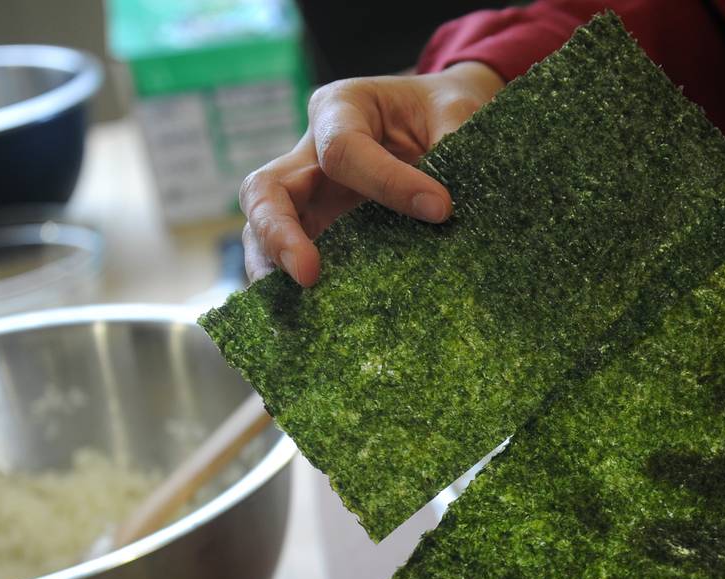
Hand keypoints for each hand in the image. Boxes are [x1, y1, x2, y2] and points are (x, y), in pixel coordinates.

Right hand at [239, 62, 504, 285]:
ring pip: (265, 232)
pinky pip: (296, 265)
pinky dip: (299, 294)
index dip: (386, 181)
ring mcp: (311, 200)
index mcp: (342, 109)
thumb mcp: (459, 110)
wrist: (444, 123)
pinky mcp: (324, 235)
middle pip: (266, 191)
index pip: (342, 148)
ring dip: (275, 272)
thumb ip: (456, 144)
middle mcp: (311, 156)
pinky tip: (318, 323)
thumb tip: (452, 204)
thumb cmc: (445, 110)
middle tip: (308, 274)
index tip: (440, 209)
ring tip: (299, 311)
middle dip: (279, 232)